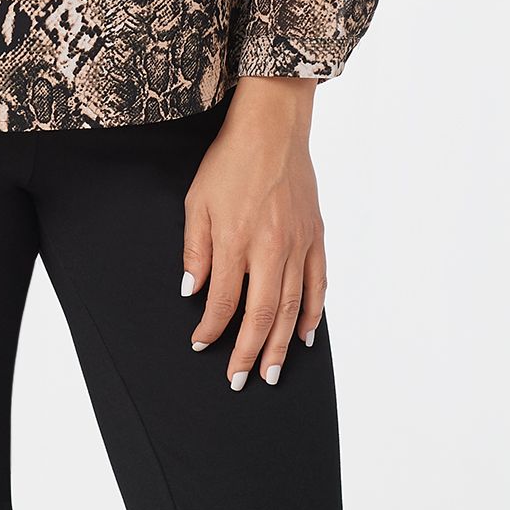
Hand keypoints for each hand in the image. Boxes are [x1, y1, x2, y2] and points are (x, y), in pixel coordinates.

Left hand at [180, 76, 325, 388]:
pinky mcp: (316, 236)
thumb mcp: (197, 202)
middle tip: (240, 380)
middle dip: (248, 352)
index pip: (222, 301)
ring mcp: (298, 244)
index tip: (201, 346)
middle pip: (261, 314)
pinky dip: (313, 313)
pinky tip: (306, 335)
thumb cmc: (230, 162)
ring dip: (281, 344)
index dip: (211, 330)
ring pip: (292, 307)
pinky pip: (318, 284)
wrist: (272, 128)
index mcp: (236, 240)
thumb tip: (192, 292)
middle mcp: (270, 248)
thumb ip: (196, 250)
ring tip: (271, 372)